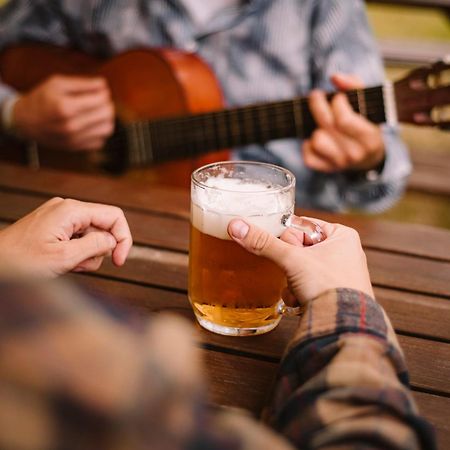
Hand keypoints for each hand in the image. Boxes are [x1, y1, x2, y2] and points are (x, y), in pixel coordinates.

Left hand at [0, 198, 131, 277]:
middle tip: (80, 265)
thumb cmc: (19, 261)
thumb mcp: (64, 257)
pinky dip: (76, 253)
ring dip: (86, 255)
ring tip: (67, 265)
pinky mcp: (55, 226)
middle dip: (98, 250)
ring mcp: (60, 217)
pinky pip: (78, 238)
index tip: (119, 260)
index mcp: (71, 210)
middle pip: (103, 227)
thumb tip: (113, 240)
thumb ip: (95, 246)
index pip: (114, 217)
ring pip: (92, 236)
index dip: (123, 239)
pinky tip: (61, 261)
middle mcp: (67, 208)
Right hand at [13, 75, 114, 150]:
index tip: (98, 90)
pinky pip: (101, 141)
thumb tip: (104, 85)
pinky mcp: (77, 148)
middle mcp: (71, 125)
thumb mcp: (57, 83)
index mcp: (65, 106)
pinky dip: (99, 132)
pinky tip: (91, 124)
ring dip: (106, 119)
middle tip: (99, 101)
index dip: (103, 92)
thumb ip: (82, 83)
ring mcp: (75, 139)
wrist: (26, 122)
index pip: (101, 99)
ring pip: (107, 129)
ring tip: (97, 112)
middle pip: (107, 114)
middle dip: (107, 104)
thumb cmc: (42, 99)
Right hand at [228, 216, 372, 303]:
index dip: (288, 239)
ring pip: (300, 268)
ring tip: (300, 288)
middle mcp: (344, 252)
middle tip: (294, 270)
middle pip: (298, 248)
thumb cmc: (329, 286)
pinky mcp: (333, 292)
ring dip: (292, 280)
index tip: (286, 250)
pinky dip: (299, 292)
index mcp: (342, 235)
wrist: (342, 325)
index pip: (303, 226)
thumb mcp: (292, 259)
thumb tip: (238, 226)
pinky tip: (302, 300)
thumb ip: (263, 242)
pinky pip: (307, 284)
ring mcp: (339, 273)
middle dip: (289, 264)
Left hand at [303, 73, 384, 172]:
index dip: (337, 103)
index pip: (343, 120)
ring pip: (316, 140)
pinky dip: (308, 146)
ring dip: (316, 129)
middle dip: (318, 105)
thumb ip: (354, 85)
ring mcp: (339, 164)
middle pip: (327, 126)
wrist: (368, 158)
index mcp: (369, 138)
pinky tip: (318, 138)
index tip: (338, 98)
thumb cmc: (365, 125)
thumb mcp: (368, 104)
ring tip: (323, 125)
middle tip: (316, 96)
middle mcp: (355, 154)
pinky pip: (308, 156)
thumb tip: (335, 77)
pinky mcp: (325, 169)